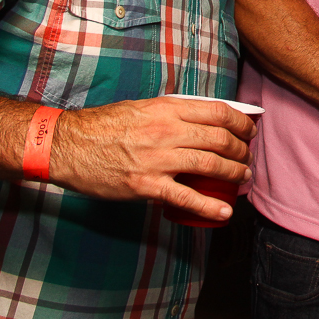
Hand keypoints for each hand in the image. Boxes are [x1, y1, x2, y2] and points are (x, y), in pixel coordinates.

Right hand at [50, 97, 255, 221]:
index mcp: (169, 109)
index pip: (219, 111)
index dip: (242, 122)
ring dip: (234, 173)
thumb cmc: (106, 125)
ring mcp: (158, 159)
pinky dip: (209, 206)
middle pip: (221, 139)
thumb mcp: (145, 106)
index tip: (250, 131)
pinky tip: (224, 212)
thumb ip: (175, 111)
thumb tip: (206, 117)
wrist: (68, 145)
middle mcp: (167, 131)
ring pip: (211, 165)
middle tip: (247, 158)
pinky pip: (186, 197)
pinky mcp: (146, 186)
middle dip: (242, 150)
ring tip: (243, 178)